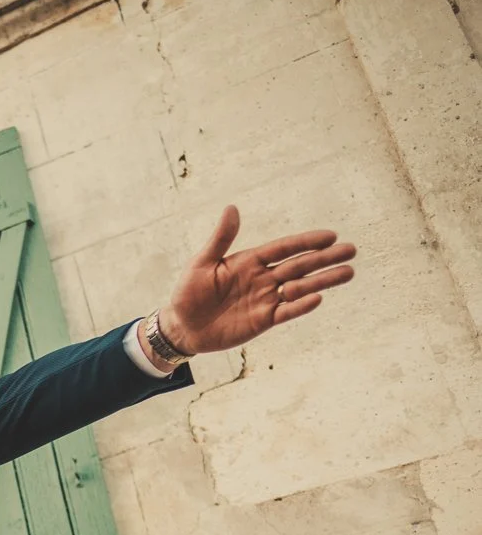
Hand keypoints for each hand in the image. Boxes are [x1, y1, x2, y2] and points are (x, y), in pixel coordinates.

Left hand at [158, 205, 356, 354]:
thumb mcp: (202, 263)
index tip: (331, 235)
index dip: (306, 242)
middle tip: (352, 250)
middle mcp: (263, 278)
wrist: (183, 326)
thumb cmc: (189, 292)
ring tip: (349, 272)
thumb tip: (232, 208)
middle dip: (325, 258)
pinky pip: (286, 312)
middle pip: (299, 266)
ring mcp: (265, 300)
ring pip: (299, 288)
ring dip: (323, 281)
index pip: (284, 249)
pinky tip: (318, 298)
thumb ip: (220, 239)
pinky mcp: (263, 321)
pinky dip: (300, 306)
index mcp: (250, 261)